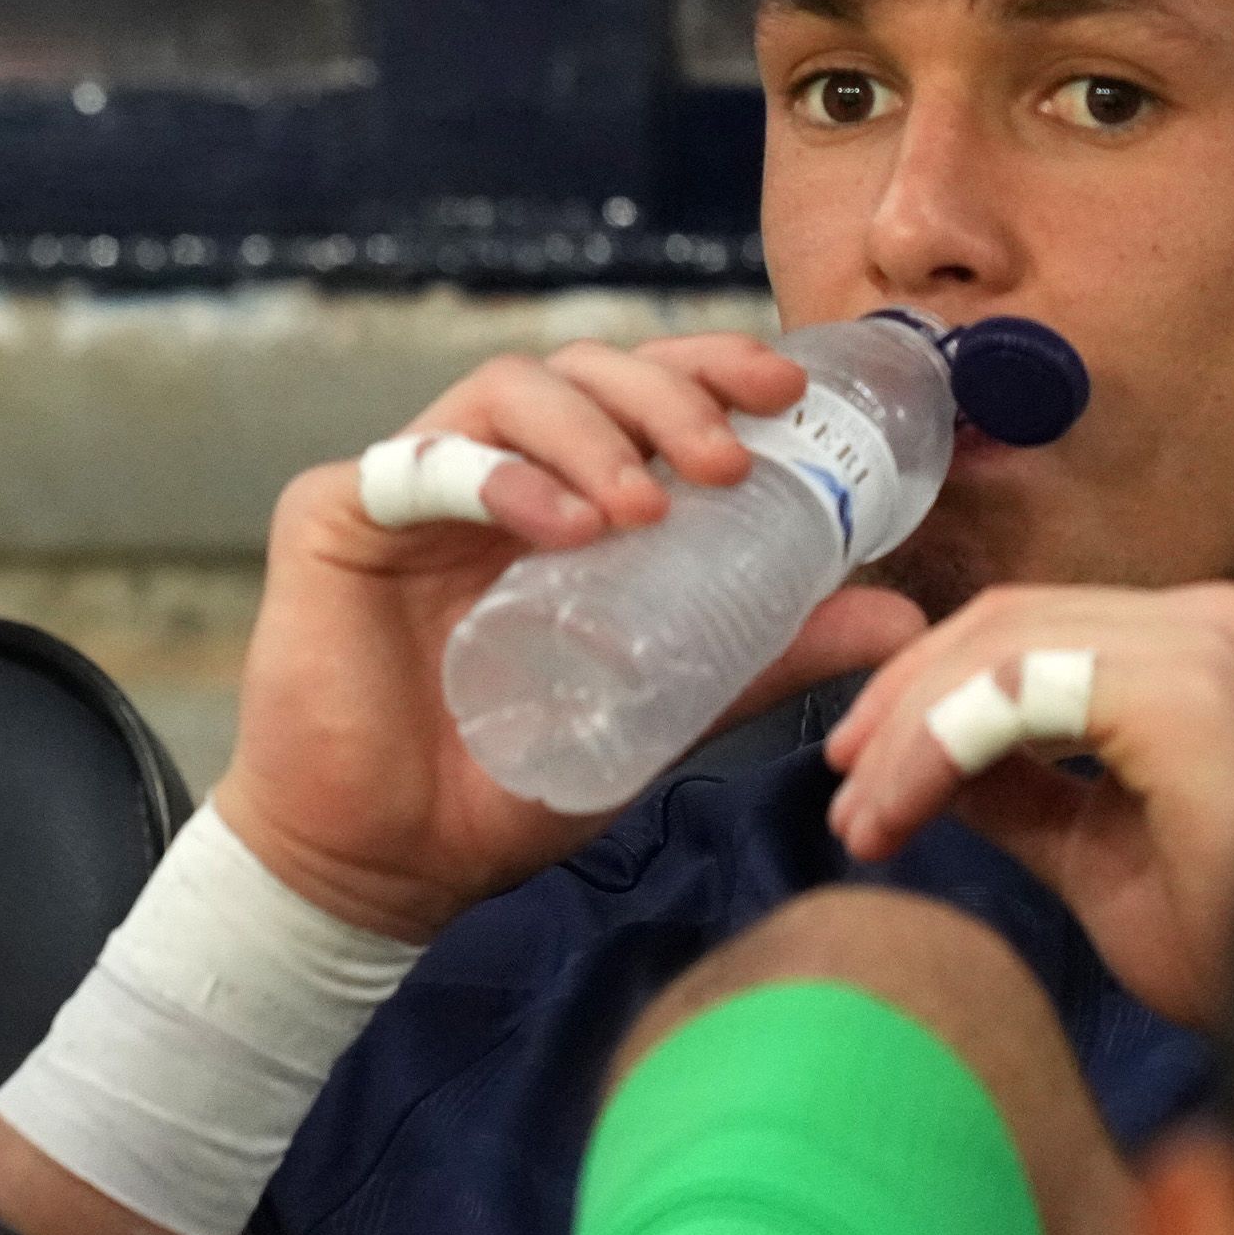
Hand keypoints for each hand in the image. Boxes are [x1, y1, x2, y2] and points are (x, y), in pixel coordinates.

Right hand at [209, 335, 925, 942]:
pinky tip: (563, 526)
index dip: (706, 368)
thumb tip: (900, 619)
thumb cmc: (509, 786)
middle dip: (664, 391)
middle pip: (577, 369)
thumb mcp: (662, 710)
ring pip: (505, 391)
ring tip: (648, 505)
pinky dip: (502, 476)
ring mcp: (408, 488)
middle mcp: (484, 475)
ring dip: (592, 431)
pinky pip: (421, 459)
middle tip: (726, 459)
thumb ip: (763, 656)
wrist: (386, 866)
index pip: (635, 395)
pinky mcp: (334, 515)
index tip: (783, 391)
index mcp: (558, 501)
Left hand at [819, 583, 1233, 1028]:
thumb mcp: (1089, 849)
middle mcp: (1211, 623)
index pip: (1028, 630)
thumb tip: (924, 754)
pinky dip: (937, 748)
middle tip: (841, 796)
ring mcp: (1204, 646)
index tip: (856, 776)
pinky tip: (897, 815)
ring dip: (907, 739)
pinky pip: (1015, 692)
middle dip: (901, 707)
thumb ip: (1014, 788)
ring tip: (862, 821)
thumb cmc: (1231, 941)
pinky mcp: (1183, 690)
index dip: (924, 690)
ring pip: (997, 653)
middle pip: (1003, 626)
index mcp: (1197, 648)